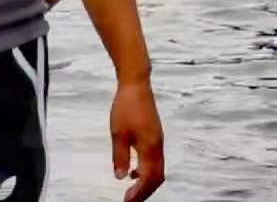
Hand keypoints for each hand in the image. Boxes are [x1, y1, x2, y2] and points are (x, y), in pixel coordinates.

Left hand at [110, 78, 164, 201]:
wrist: (136, 86)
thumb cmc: (126, 108)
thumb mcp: (118, 134)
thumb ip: (120, 157)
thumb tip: (121, 177)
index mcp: (150, 146)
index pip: (149, 177)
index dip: (139, 192)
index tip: (127, 201)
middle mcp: (158, 145)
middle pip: (158, 176)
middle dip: (145, 191)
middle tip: (130, 200)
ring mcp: (158, 140)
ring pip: (158, 169)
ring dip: (147, 182)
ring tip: (132, 190)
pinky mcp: (156, 136)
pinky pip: (156, 160)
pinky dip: (148, 171)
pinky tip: (134, 171)